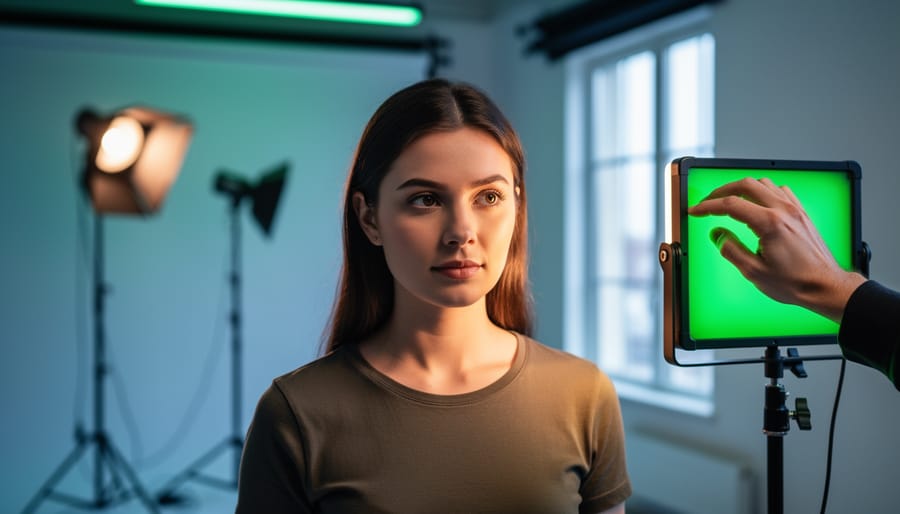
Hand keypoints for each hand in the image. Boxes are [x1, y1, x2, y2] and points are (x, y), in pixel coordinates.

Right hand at [688, 177, 865, 322]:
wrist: (824, 286)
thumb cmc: (795, 282)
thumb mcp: (753, 271)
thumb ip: (731, 249)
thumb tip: (718, 235)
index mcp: (770, 223)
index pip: (730, 205)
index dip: (708, 206)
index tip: (696, 211)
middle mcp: (783, 211)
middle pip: (746, 185)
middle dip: (722, 191)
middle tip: (709, 202)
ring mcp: (794, 210)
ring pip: (764, 183)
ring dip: (743, 189)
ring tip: (730, 200)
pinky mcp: (801, 214)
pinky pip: (781, 191)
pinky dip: (764, 191)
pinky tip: (758, 202)